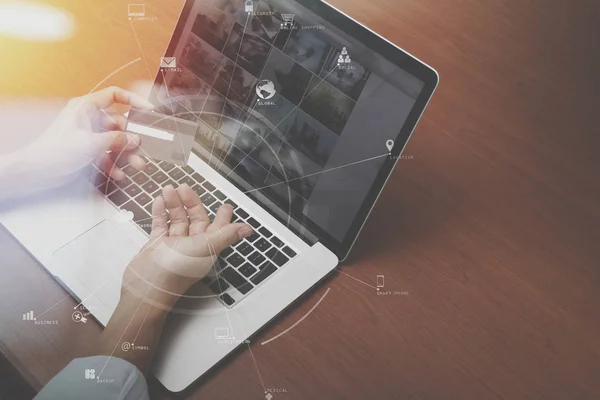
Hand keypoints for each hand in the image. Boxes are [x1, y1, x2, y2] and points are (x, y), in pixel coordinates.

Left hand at [24, 86, 153, 189]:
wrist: (37, 172)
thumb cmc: (56, 151)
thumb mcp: (90, 143)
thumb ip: (115, 140)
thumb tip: (134, 139)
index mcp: (87, 108)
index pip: (114, 95)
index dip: (133, 100)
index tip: (148, 110)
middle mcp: (89, 119)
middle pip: (119, 123)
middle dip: (131, 138)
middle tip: (142, 149)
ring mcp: (89, 135)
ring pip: (115, 141)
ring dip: (126, 153)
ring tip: (136, 165)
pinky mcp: (88, 150)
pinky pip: (107, 153)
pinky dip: (114, 163)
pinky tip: (118, 173)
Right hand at [122, 184, 253, 305]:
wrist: (146, 286)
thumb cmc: (175, 271)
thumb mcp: (204, 248)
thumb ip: (225, 235)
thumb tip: (247, 229)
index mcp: (207, 247)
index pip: (218, 228)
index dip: (222, 216)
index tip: (225, 205)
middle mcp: (192, 246)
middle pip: (196, 219)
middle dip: (191, 202)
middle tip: (185, 187)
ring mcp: (174, 245)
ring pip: (177, 219)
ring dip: (174, 204)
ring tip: (169, 189)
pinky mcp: (157, 245)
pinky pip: (161, 225)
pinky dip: (160, 212)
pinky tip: (159, 201)